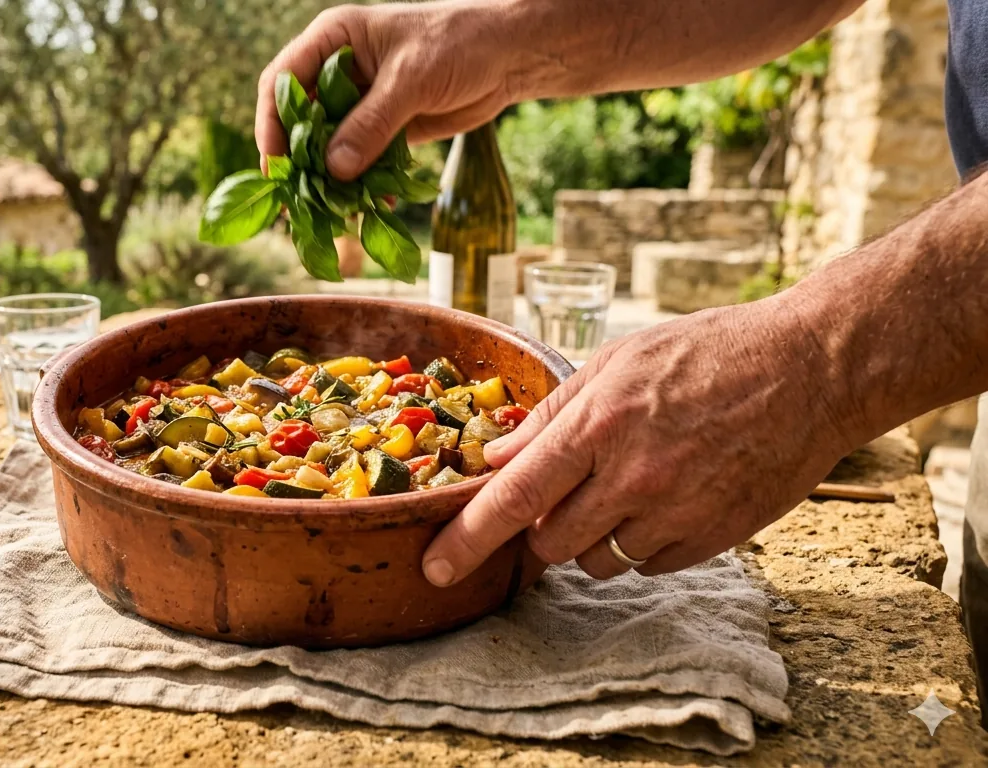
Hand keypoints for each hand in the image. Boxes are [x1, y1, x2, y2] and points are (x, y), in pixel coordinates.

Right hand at [255, 1, 528, 179]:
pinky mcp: (382, 128)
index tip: (277, 161)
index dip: (273, 121)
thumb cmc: (459, 43)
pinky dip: (362, 183)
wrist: (508, 56)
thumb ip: (371, 123)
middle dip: (299, 160)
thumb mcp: (411, 80)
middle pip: (300, 119)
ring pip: (328, 146)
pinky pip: (360, 160)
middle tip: (296, 198)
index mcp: (334, 40)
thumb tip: (334, 169)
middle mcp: (338, 71)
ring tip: (332, 210)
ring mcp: (360, 102)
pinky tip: (369, 205)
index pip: (283, 80)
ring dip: (329, 178)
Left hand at [422, 300, 856, 584]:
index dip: (467, 538)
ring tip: (625, 488)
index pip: (514, 496)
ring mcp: (676, 513)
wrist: (811, 370)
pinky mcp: (714, 539)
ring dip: (593, 539)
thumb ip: (552, 415)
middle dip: (542, 528)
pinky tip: (668, 498)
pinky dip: (643, 543)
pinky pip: (650, 566)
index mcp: (599, 425)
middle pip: (550, 543)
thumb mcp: (618, 360)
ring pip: (598, 562)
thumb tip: (496, 459)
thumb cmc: (708, 353)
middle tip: (567, 491)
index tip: (434, 567)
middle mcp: (633, 477)